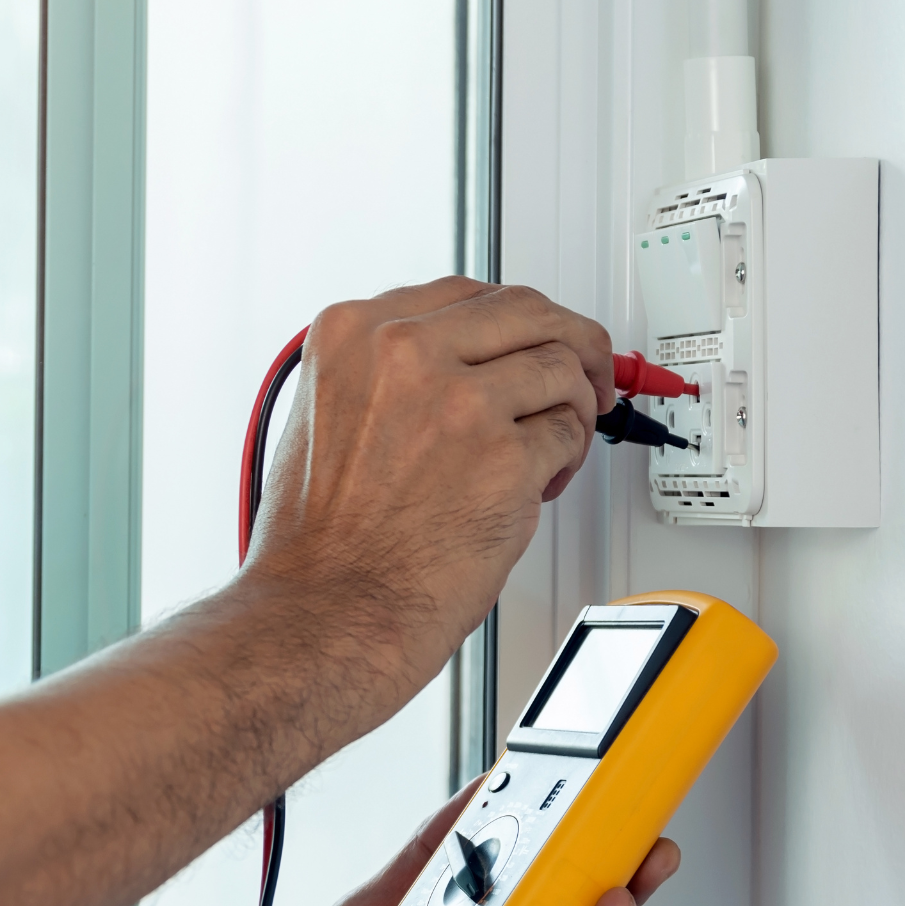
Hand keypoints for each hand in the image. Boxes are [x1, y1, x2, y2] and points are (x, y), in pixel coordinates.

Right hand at [242, 278, 614, 701]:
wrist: (324, 612)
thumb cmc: (316, 540)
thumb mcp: (322, 415)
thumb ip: (383, 372)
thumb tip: (456, 357)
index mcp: (354, 335)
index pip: (465, 294)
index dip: (511, 319)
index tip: (529, 337)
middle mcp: (405, 354)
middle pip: (526, 310)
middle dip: (569, 339)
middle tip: (588, 370)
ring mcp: (459, 402)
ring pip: (560, 366)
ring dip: (573, 405)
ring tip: (553, 445)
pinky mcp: (506, 457)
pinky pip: (569, 432)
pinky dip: (567, 458)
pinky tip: (539, 482)